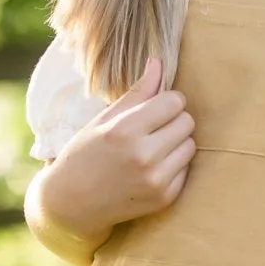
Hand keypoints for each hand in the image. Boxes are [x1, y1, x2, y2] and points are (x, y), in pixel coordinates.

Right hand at [33, 53, 196, 243]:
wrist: (73, 203)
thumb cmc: (85, 154)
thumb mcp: (104, 119)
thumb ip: (137, 92)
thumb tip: (158, 62)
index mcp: (124, 130)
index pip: (174, 101)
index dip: (167, 101)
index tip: (155, 107)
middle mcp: (143, 156)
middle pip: (186, 121)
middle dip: (173, 120)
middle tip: (153, 128)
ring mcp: (155, 180)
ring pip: (190, 145)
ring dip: (177, 143)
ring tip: (153, 147)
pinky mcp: (164, 198)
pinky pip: (186, 169)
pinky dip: (174, 165)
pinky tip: (152, 168)